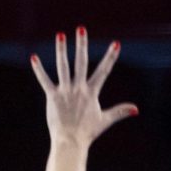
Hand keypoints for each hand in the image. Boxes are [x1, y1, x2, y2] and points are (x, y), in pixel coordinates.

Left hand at [31, 28, 137, 146]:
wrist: (70, 142)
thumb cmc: (88, 132)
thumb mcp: (105, 120)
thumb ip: (120, 111)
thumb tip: (136, 109)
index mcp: (92, 93)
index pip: (104, 71)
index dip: (110, 57)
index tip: (116, 44)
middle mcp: (79, 88)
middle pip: (81, 62)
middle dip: (82, 45)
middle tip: (81, 28)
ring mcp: (65, 91)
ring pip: (63, 66)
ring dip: (61, 50)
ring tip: (61, 35)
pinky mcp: (52, 96)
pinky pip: (44, 80)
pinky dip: (39, 69)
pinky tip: (34, 57)